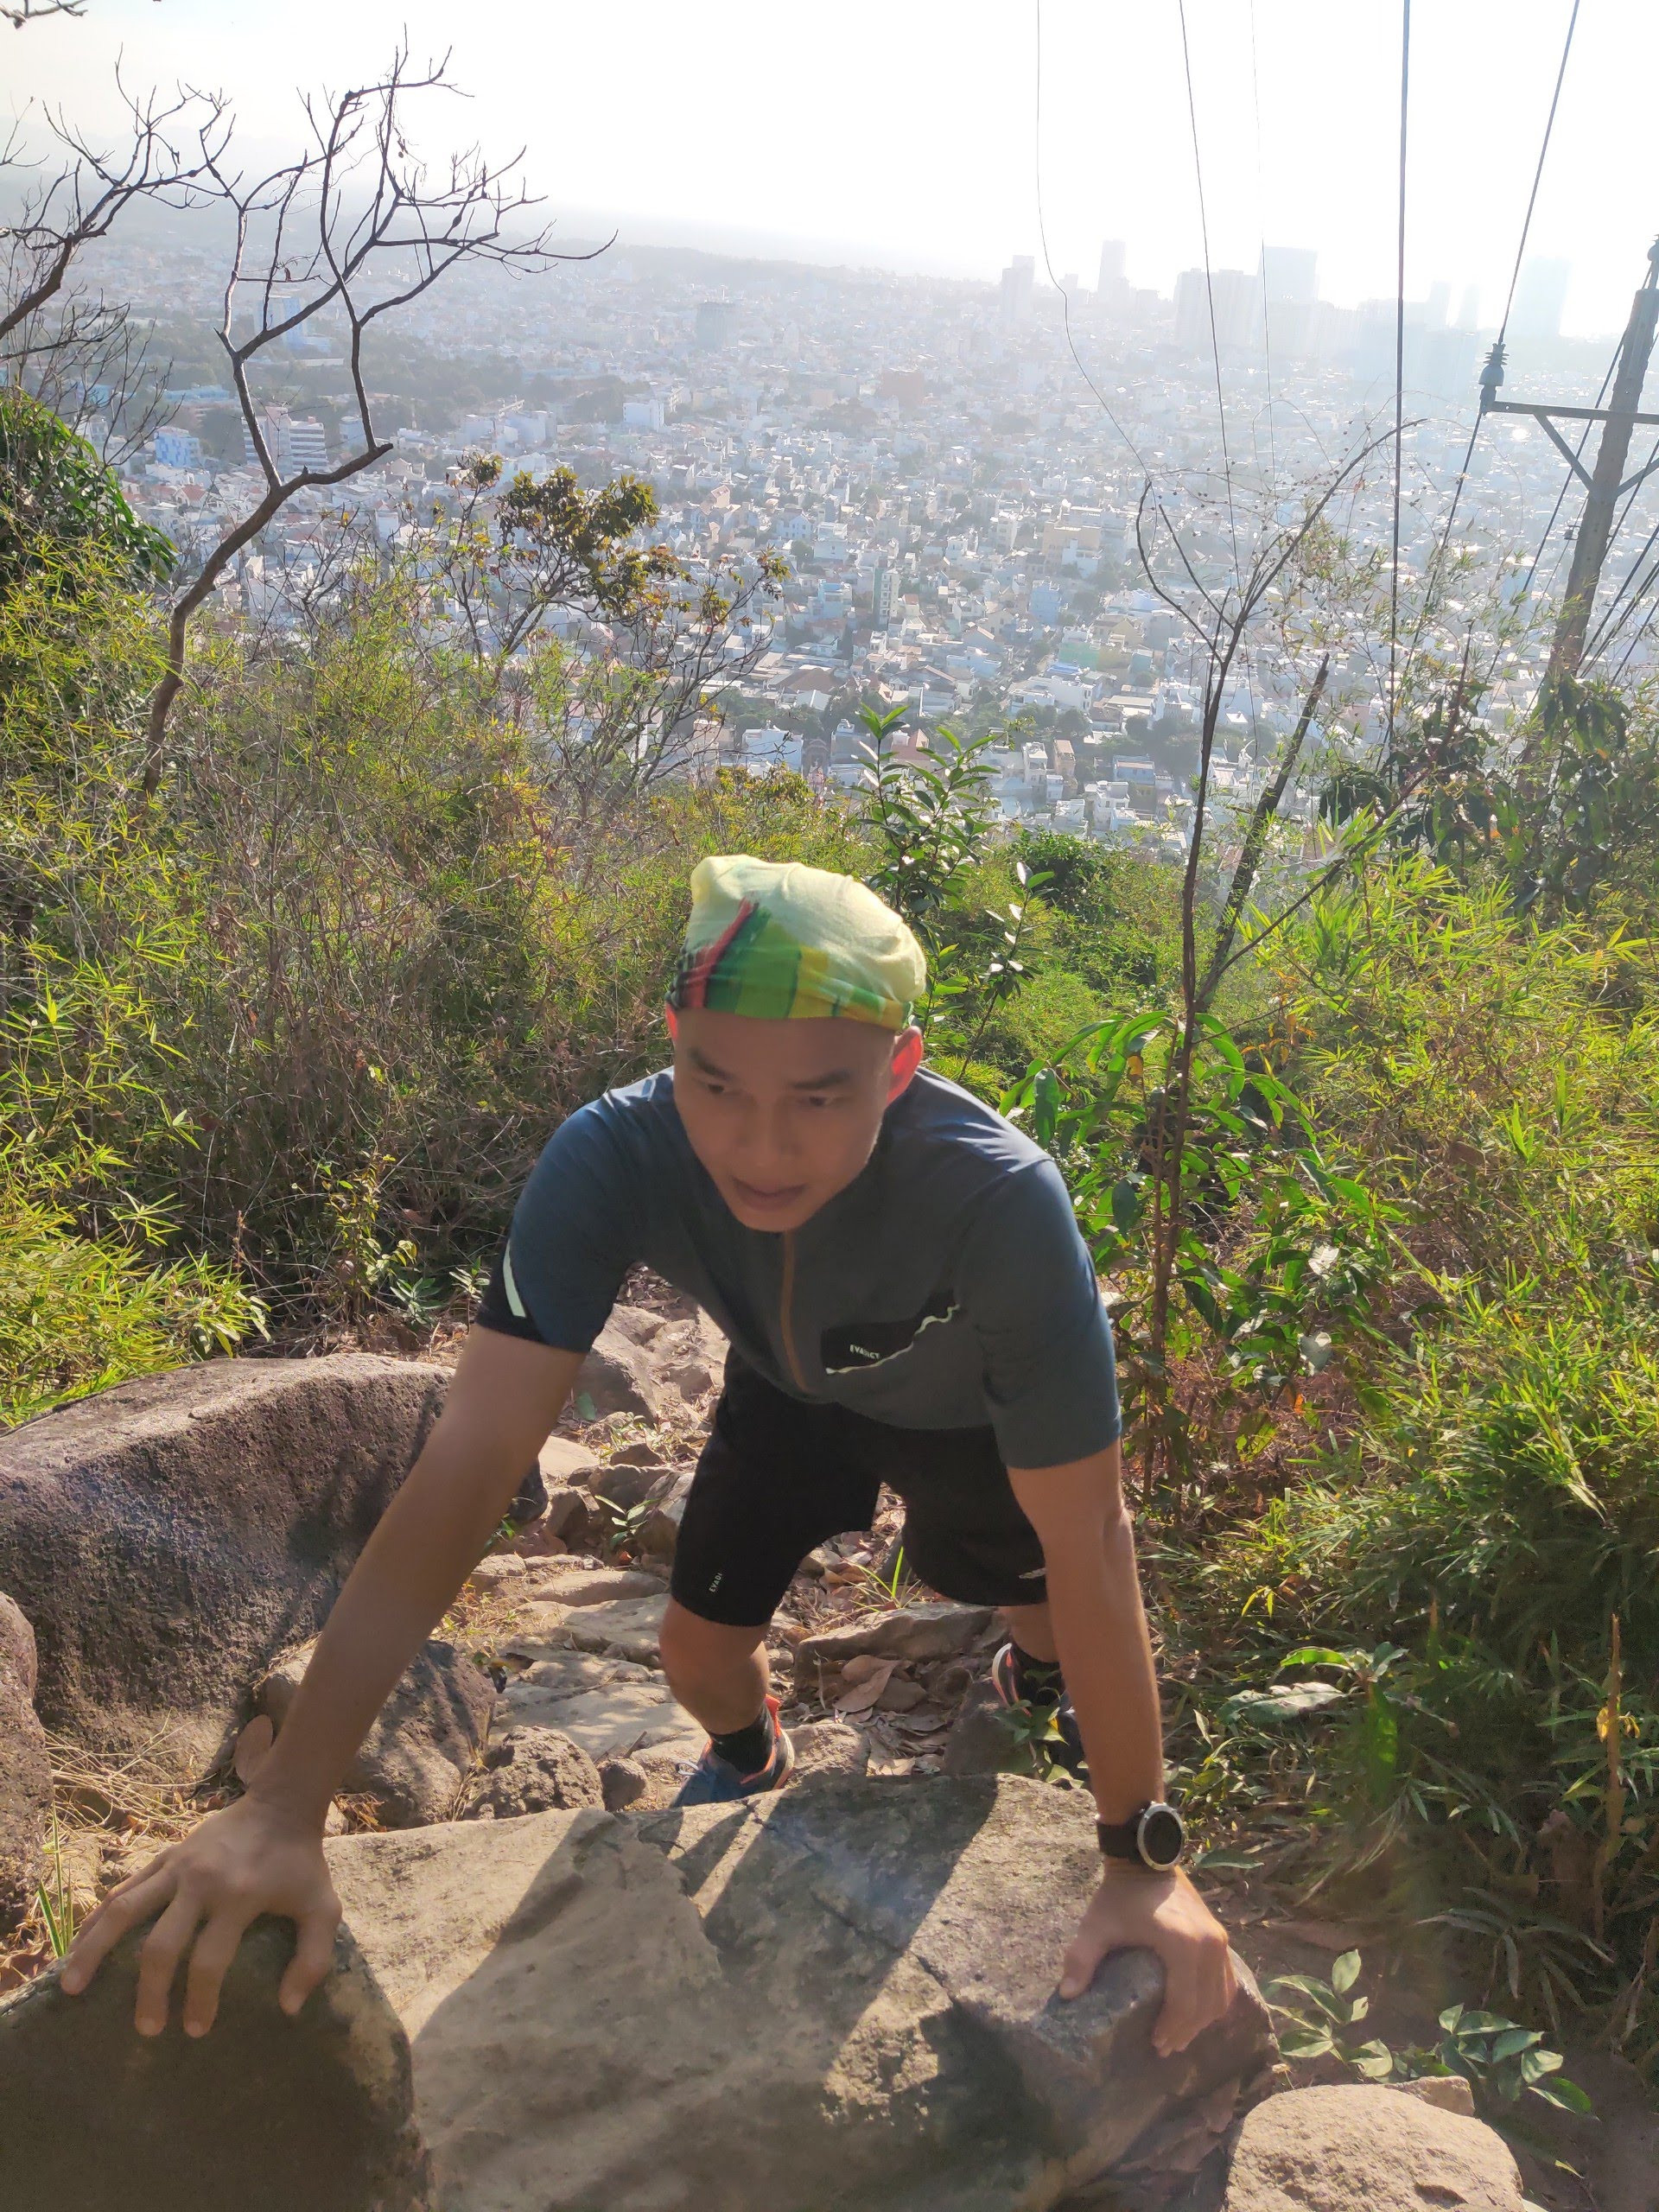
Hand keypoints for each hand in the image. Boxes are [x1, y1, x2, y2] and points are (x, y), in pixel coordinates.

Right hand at [59, 1791, 340, 2038]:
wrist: (282, 1803)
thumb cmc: (301, 1864)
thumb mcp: (323, 1908)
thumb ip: (313, 1959)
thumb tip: (289, 2008)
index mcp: (239, 1897)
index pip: (209, 1961)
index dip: (200, 2000)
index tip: (197, 2030)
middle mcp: (201, 1883)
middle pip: (161, 1945)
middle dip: (150, 1993)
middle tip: (147, 2029)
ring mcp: (177, 1867)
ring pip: (124, 1912)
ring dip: (95, 1951)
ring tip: (71, 1988)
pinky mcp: (164, 1857)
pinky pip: (123, 1890)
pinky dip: (98, 1917)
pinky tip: (78, 1945)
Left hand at [1056, 1863, 1236, 2056]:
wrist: (1146, 1858)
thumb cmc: (1121, 1894)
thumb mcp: (1097, 1925)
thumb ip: (1081, 1958)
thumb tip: (1066, 1994)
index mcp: (1183, 1945)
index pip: (1185, 2002)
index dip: (1172, 2028)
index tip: (1156, 2044)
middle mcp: (1210, 1944)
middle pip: (1206, 2004)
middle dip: (1187, 2031)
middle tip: (1165, 2047)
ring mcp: (1219, 1940)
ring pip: (1221, 1995)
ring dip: (1203, 2020)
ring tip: (1180, 2034)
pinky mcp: (1220, 1936)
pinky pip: (1226, 1980)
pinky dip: (1214, 2001)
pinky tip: (1197, 2011)